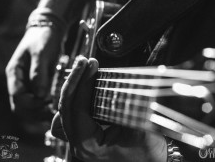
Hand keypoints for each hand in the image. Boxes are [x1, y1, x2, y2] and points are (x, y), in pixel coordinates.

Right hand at [6, 26, 62, 120]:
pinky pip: (38, 101)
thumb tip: (40, 96)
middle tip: (50, 108)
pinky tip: (55, 108)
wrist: (49, 31)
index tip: (46, 100)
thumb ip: (38, 73)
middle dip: (34, 110)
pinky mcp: (37, 85)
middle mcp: (19, 81)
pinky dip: (44, 107)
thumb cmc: (43, 39)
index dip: (31, 103)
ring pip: (28, 106)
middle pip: (20, 105)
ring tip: (54, 111)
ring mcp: (27, 84)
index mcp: (14, 73)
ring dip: (39, 111)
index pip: (17, 96)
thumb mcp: (40, 53)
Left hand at [51, 56, 166, 161]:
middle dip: (74, 81)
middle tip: (83, 62)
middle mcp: (79, 144)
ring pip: (66, 110)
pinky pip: (73, 115)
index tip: (91, 64)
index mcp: (88, 145)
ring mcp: (80, 140)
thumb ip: (124, 107)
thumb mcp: (139, 129)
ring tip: (82, 70)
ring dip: (73, 88)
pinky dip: (76, 98)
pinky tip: (84, 87)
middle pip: (67, 107)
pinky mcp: (86, 135)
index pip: (77, 108)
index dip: (83, 83)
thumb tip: (117, 83)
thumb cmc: (147, 153)